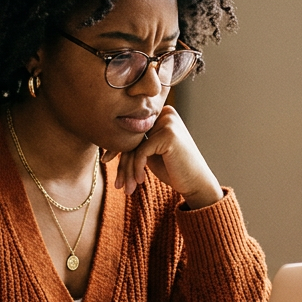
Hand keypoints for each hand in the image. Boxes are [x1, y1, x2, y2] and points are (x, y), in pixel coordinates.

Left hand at [103, 106, 222, 208]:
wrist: (196, 183)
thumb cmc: (172, 169)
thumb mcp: (150, 152)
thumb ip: (135, 141)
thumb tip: (108, 139)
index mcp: (161, 114)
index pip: (132, 129)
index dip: (117, 147)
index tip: (105, 161)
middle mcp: (165, 113)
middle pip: (132, 137)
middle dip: (122, 162)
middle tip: (117, 183)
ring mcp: (168, 122)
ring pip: (134, 145)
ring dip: (127, 169)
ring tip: (126, 188)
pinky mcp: (168, 134)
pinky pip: (141, 151)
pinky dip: (137, 168)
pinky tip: (139, 181)